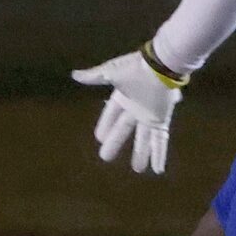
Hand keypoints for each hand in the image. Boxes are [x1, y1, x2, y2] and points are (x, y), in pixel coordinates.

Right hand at [72, 50, 184, 175]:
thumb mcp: (111, 72)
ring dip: (141, 154)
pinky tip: (158, 169)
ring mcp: (149, 115)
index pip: (111, 114)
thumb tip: (75, 75)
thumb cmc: (135, 68)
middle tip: (105, 157)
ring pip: (143, 139)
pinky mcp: (161, 120)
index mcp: (123, 96)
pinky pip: (159, 140)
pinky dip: (159, 154)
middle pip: (124, 130)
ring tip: (138, 169)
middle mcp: (135, 108)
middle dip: (116, 143)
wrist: (160, 66)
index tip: (99, 138)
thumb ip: (94, 76)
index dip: (105, 125)